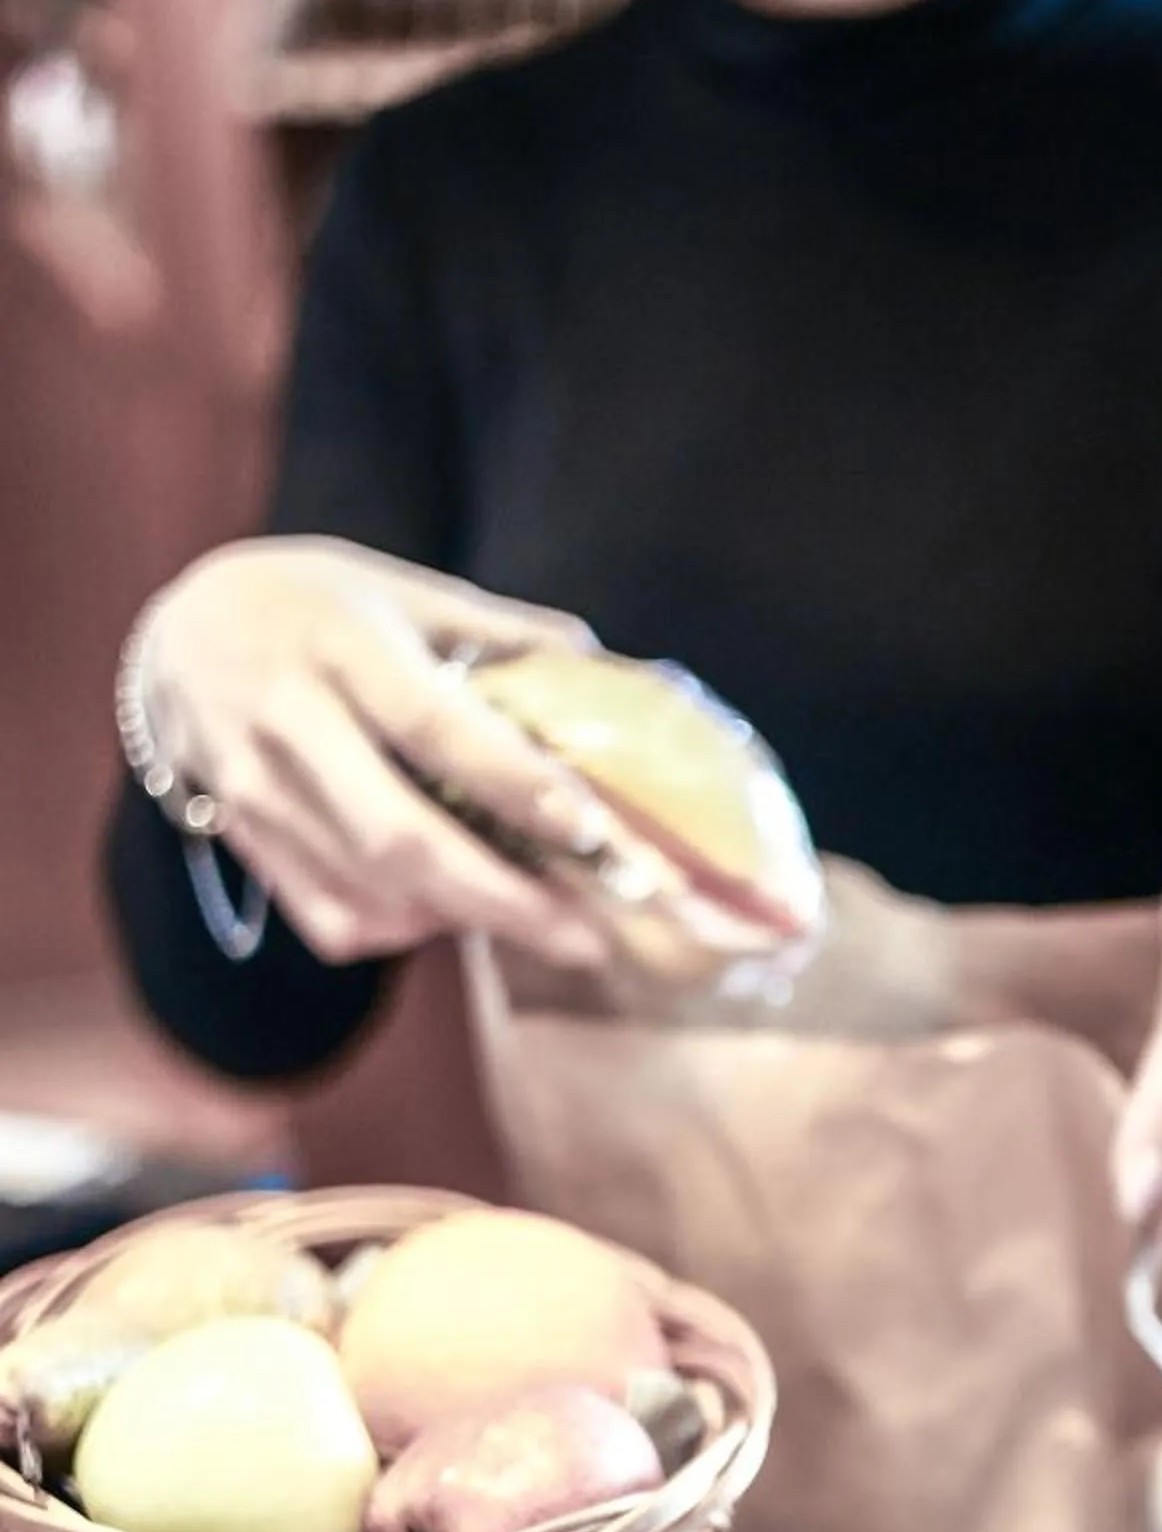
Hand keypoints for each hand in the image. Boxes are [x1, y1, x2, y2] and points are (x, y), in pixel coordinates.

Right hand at [141, 536, 615, 968]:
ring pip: (371, 894)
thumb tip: (610, 671)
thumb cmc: (320, 609)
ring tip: (538, 918)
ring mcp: (254, 789)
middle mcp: (289, 720)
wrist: (180, 632)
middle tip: (588, 940)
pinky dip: (404, 931)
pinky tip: (444, 906)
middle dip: (503, 902)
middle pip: (399, 838)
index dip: (513, 783)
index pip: (434, 726)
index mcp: (343, 645)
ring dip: (465, 920)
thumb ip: (506, 633)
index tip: (588, 830)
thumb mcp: (404, 592)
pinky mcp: (241, 841)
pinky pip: (333, 921)